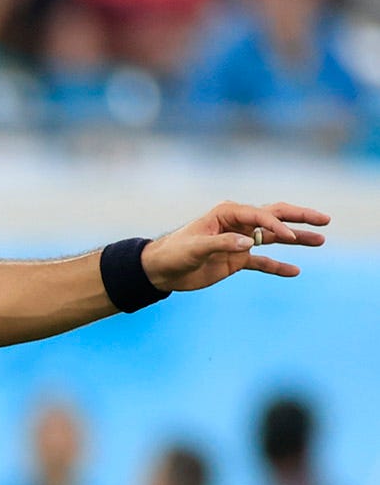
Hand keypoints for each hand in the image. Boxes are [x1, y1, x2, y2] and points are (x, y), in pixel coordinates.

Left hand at [143, 201, 327, 291]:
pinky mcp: (237, 259)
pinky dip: (277, 266)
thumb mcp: (195, 248)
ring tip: (320, 240)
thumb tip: (249, 243)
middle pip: (275, 217)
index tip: (288, 237)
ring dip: (296, 239)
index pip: (260, 216)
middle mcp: (238, 224)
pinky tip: (295, 271)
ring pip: (273, 238)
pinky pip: (262, 262)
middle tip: (325, 219)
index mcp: (228, 213)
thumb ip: (222, 244)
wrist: (159, 271)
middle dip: (300, 218)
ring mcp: (239, 241)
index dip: (276, 225)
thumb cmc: (173, 253)